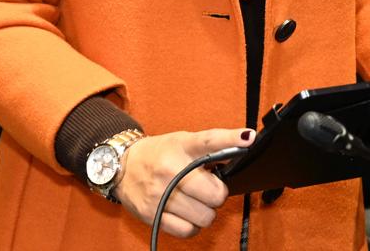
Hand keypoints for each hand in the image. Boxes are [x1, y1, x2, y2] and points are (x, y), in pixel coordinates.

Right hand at [114, 127, 253, 237]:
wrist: (121, 166)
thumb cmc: (159, 154)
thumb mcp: (182, 141)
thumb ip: (209, 147)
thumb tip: (242, 149)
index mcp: (181, 146)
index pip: (209, 141)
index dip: (231, 139)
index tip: (247, 138)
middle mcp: (170, 169)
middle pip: (215, 194)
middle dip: (217, 194)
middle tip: (208, 189)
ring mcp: (160, 194)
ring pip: (205, 216)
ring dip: (206, 212)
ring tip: (196, 202)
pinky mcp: (152, 214)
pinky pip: (188, 231)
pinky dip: (192, 226)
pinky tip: (187, 214)